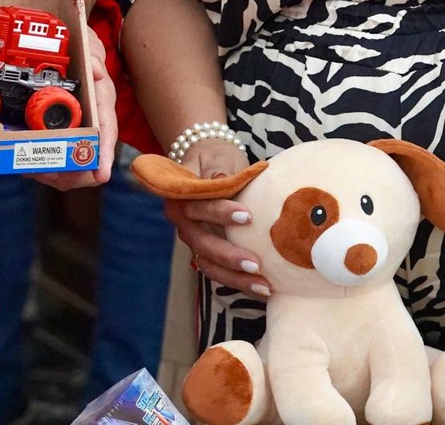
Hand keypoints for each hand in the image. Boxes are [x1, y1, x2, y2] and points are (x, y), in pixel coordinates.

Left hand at [35, 29, 118, 189]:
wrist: (76, 47)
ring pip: (73, 162)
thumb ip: (93, 57)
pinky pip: (57, 156)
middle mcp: (93, 121)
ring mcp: (78, 128)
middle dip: (74, 172)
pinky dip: (43, 165)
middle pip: (90, 157)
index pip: (107, 131)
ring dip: (55, 173)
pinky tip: (27, 165)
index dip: (104, 153)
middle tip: (50, 175)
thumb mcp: (90, 47)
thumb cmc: (85, 51)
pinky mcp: (63, 132)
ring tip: (32, 171)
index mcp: (102, 103)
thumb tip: (96, 70)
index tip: (102, 174)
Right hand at [162, 137, 267, 297]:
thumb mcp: (218, 157)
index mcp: (181, 196)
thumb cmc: (215, 156)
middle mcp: (183, 222)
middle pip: (202, 243)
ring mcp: (194, 238)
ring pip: (209, 264)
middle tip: (256, 265)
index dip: (220, 212)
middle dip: (229, 256)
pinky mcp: (206, 250)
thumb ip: (219, 171)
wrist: (207, 162)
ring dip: (235, 278)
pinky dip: (238, 281)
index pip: (199, 207)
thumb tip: (221, 181)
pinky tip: (261, 288)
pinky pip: (218, 270)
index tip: (247, 216)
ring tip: (264, 286)